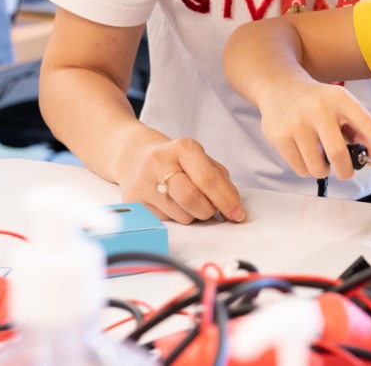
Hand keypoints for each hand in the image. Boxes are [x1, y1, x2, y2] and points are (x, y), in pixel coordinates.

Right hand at [121, 136, 245, 224]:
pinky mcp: (133, 202)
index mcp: (182, 147)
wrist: (136, 157)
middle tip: (212, 209)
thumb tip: (234, 208)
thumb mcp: (201, 160)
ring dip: (194, 215)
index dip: (226, 199)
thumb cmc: (177, 161)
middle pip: (191, 198)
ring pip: (181, 215)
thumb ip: (220, 180)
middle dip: (209, 210)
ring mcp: (142, 183)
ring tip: (189, 200)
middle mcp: (159, 162)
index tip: (237, 214)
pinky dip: (177, 217)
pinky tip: (172, 203)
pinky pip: (166, 221)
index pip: (207, 178)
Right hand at [257, 80, 370, 180]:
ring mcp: (296, 123)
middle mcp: (319, 109)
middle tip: (345, 171)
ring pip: (317, 167)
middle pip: (338, 154)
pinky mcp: (279, 136)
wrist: (279, 87)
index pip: (367, 124)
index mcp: (340, 99)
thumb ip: (362, 131)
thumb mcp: (342, 107)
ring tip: (321, 158)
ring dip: (324, 170)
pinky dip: (306, 169)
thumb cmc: (318, 101)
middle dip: (346, 171)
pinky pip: (300, 169)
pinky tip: (305, 154)